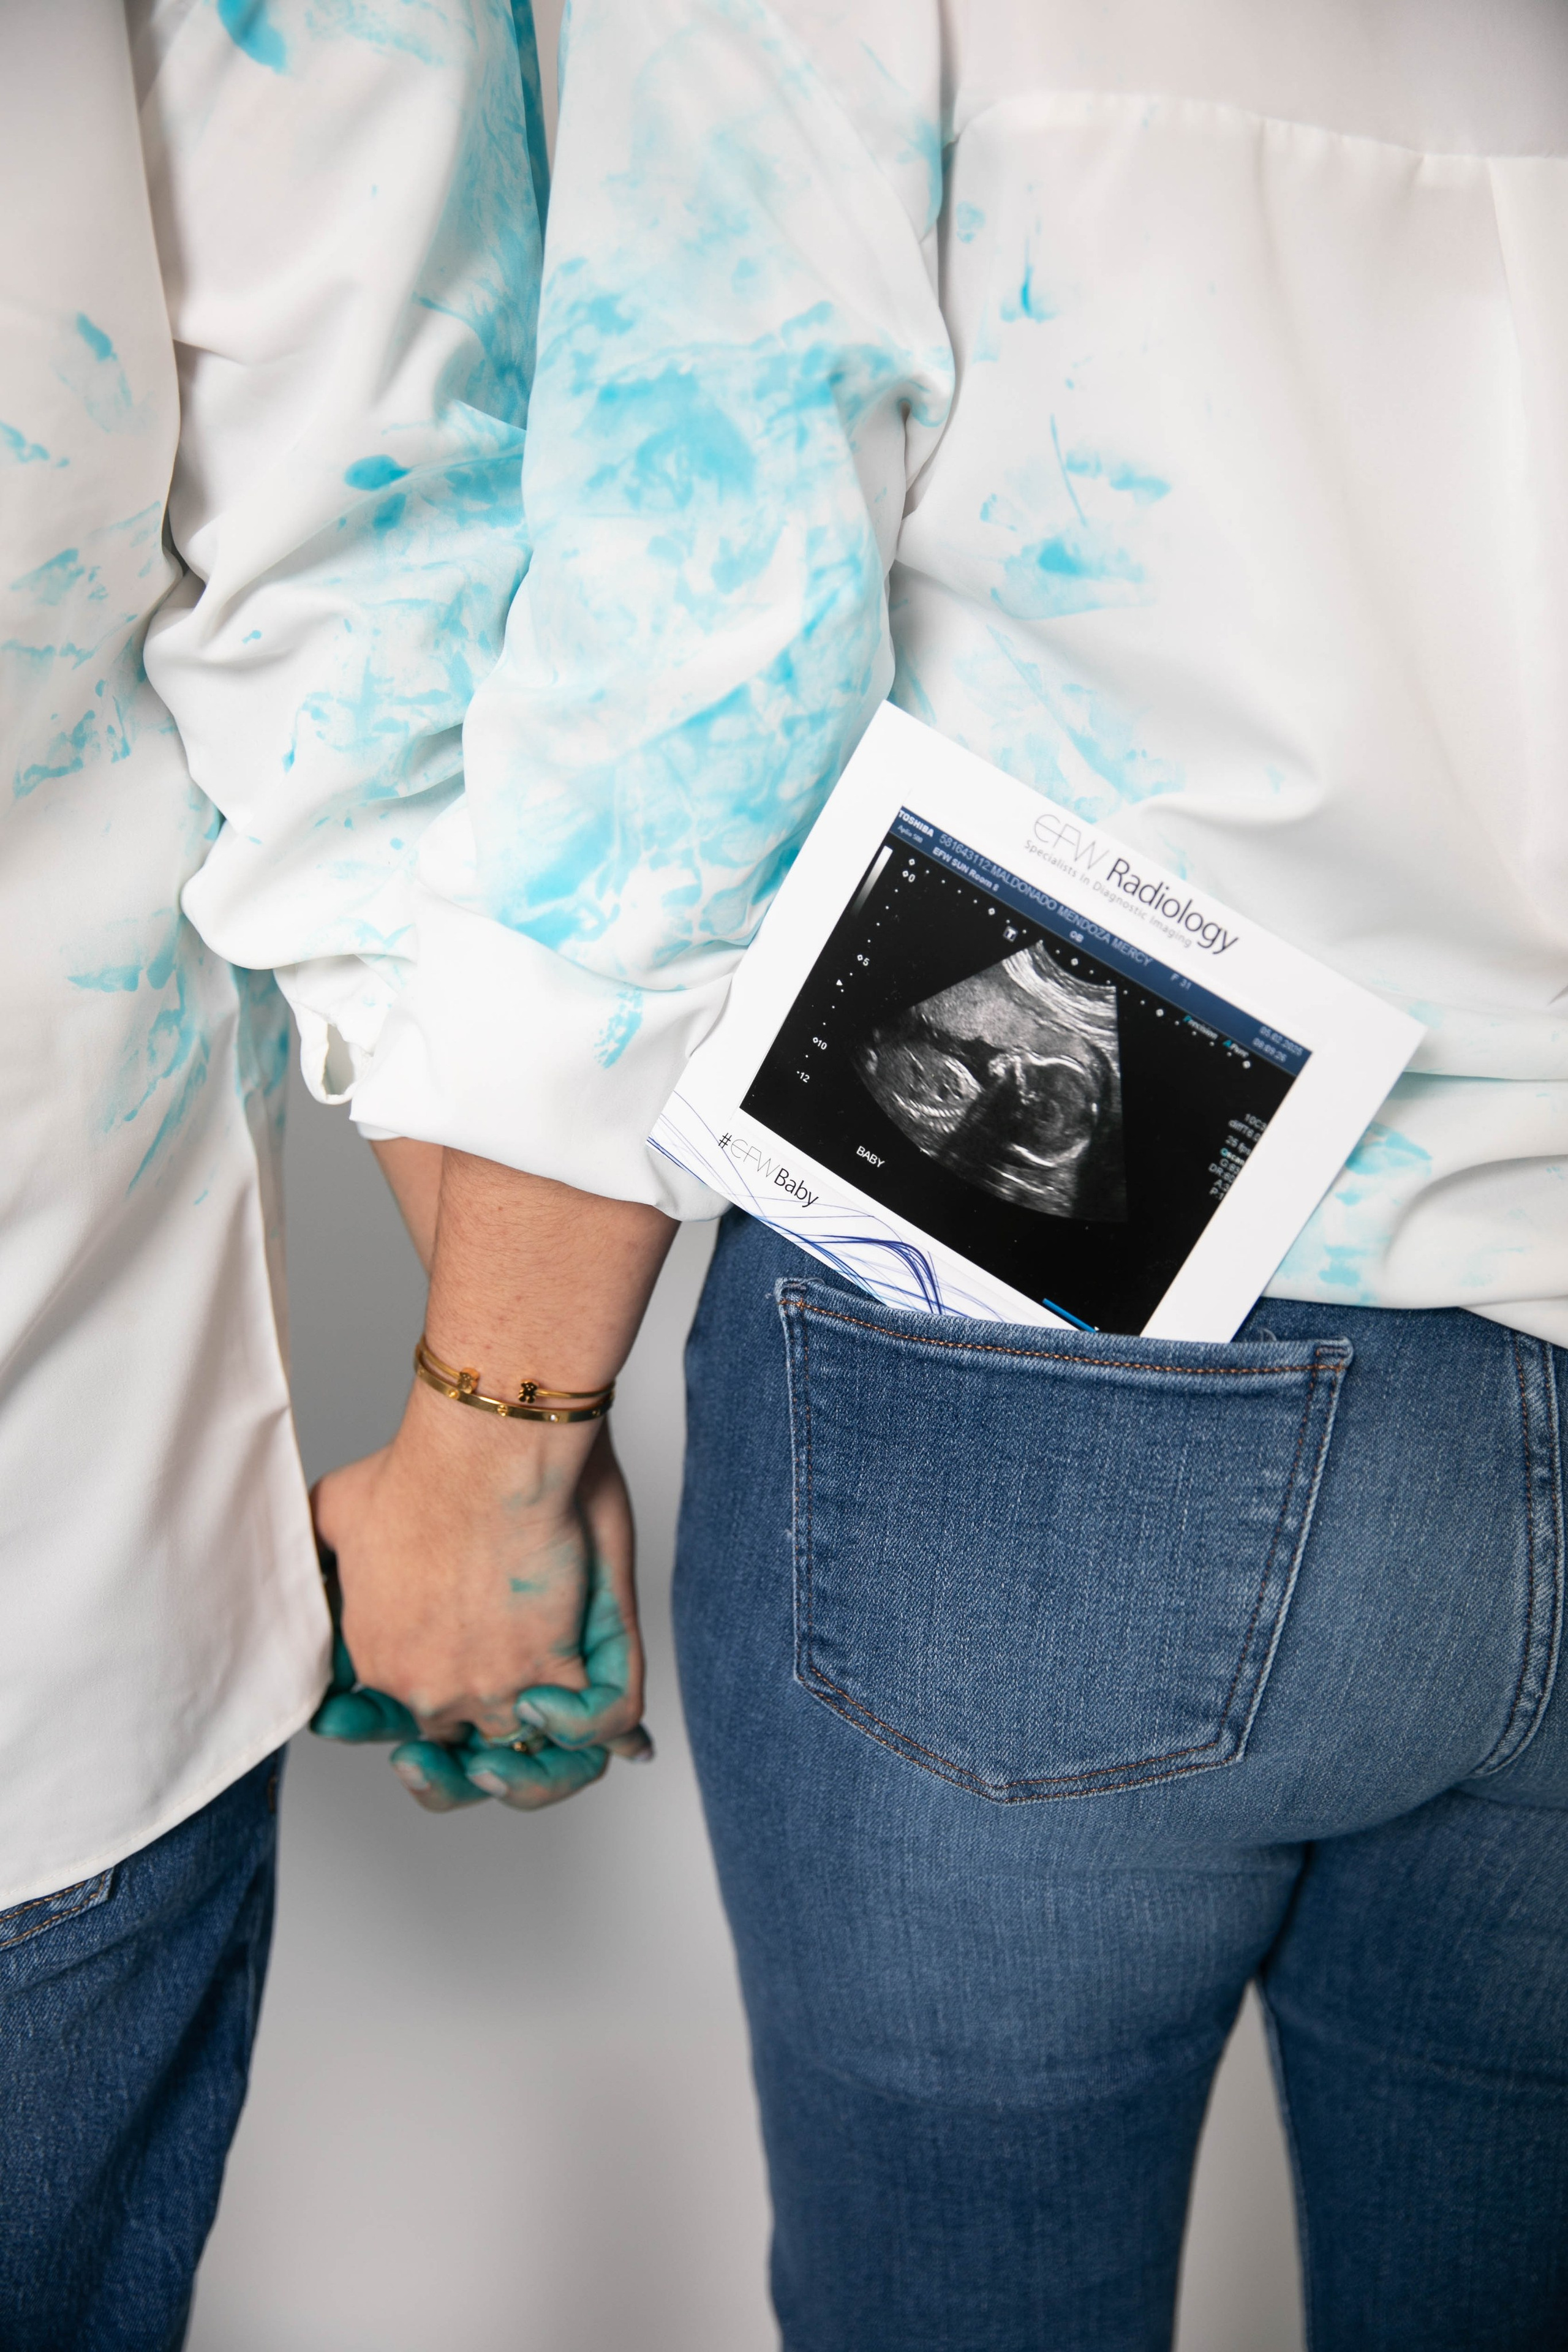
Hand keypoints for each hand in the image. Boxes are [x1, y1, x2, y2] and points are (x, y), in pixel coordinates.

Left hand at [310, 1386, 650, 1812]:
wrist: (484, 1453)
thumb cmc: (419, 1471)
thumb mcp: (335, 1515)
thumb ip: (321, 1560)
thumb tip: (305, 1578)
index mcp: (376, 1663)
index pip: (385, 1721)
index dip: (404, 1723)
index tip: (422, 1718)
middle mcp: (428, 1692)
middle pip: (450, 1743)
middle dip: (469, 1742)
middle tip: (490, 1722)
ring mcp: (491, 1691)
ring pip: (518, 1757)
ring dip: (533, 1760)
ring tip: (542, 1722)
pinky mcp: (551, 1674)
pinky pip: (586, 1735)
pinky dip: (589, 1731)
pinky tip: (582, 1714)